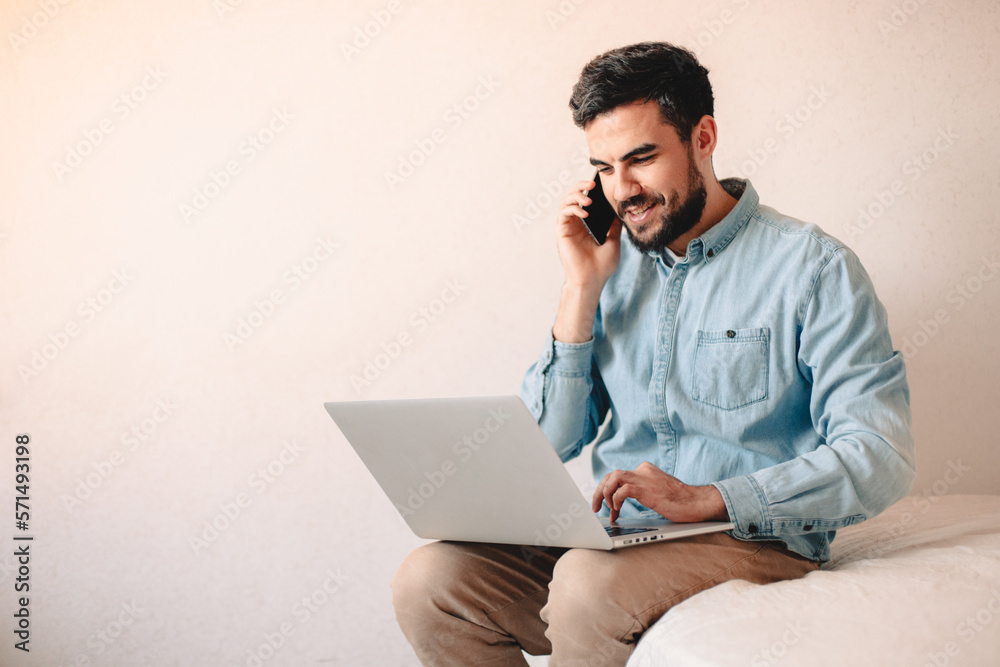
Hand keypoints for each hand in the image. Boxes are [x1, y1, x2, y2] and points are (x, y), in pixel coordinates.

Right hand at [556, 179, 622, 292]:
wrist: (593, 280)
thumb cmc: (602, 266)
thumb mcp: (614, 241)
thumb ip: (614, 226)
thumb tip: (619, 212)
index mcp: (587, 225)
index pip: (585, 201)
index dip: (589, 190)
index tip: (599, 184)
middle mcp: (576, 224)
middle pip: (573, 197)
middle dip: (580, 187)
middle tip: (591, 183)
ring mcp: (568, 227)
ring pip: (566, 201)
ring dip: (576, 196)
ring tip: (588, 199)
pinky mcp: (562, 232)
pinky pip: (564, 213)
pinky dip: (573, 208)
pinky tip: (584, 211)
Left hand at [592, 461, 729, 522]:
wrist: (697, 503)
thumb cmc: (680, 502)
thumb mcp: (657, 492)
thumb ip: (642, 490)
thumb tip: (622, 499)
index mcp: (645, 470)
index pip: (617, 474)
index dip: (606, 489)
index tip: (602, 503)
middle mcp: (643, 470)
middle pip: (611, 475)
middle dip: (599, 491)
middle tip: (596, 508)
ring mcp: (644, 478)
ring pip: (613, 478)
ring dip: (604, 495)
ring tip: (607, 510)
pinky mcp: (646, 489)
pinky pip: (621, 491)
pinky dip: (615, 501)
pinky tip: (617, 512)